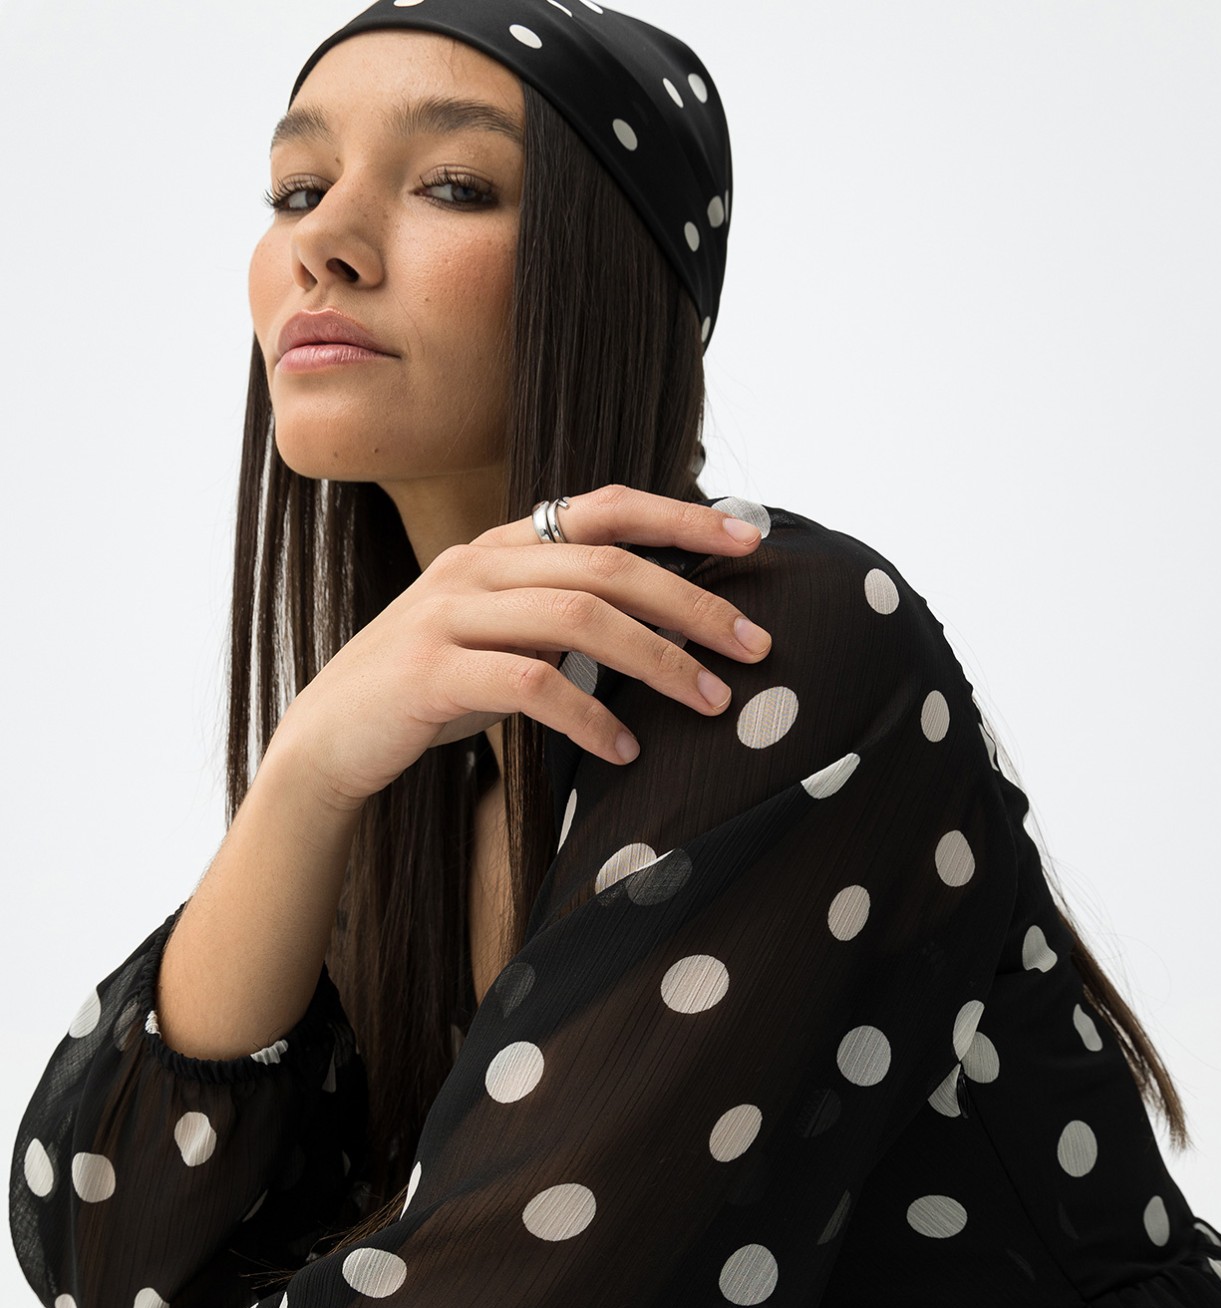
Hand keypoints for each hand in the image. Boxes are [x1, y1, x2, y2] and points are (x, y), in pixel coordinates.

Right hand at [272, 483, 773, 814]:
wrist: (331, 738)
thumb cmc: (433, 692)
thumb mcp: (502, 638)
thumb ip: (563, 617)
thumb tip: (665, 625)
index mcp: (499, 545)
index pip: (604, 507)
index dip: (681, 517)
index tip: (754, 537)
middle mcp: (476, 565)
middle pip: (607, 566)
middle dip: (693, 604)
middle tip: (755, 646)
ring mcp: (449, 615)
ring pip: (578, 619)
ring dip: (659, 662)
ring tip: (712, 702)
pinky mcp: (431, 673)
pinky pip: (531, 687)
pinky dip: (590, 720)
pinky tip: (626, 751)